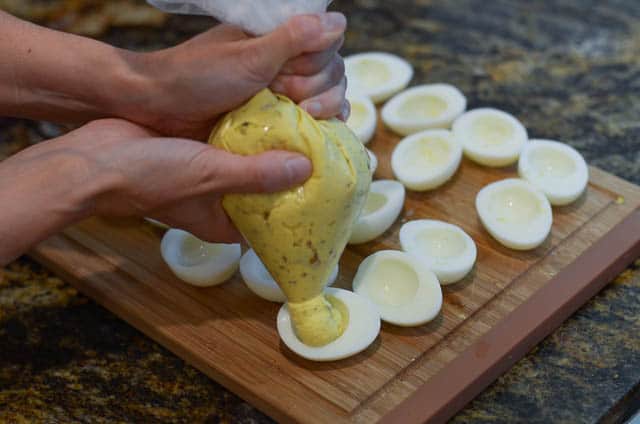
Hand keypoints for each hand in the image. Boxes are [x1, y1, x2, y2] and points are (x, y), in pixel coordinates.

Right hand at [0, 118, 311, 262]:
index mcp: (224, 225)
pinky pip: (232, 144)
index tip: (323, 193)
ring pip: (249, 165)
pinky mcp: (198, 151)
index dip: (297, 211)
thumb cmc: (148, 179)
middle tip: (319, 156)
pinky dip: (248, 134)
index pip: (270, 225)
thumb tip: (304, 169)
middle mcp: (218, 204)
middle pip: (264, 193)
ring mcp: (208, 177)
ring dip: (269, 151)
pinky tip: (269, 116)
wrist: (95, 157)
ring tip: (302, 134)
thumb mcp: (210, 176)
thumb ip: (256, 174)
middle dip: (288, 177)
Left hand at [130, 13, 347, 138]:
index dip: (319, 64)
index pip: (328, 46)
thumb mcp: (248, 58)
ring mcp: (281, 93)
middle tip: (287, 97)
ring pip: (326, 99)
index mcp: (278, 40)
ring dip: (321, 110)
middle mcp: (284, 63)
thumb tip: (340, 22)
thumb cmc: (197, 78)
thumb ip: (293, 39)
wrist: (158, 110)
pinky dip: (318, 129)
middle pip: (332, 74)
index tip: (293, 77)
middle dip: (317, 88)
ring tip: (300, 117)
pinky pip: (310, 124)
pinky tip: (315, 137)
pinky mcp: (275, 120)